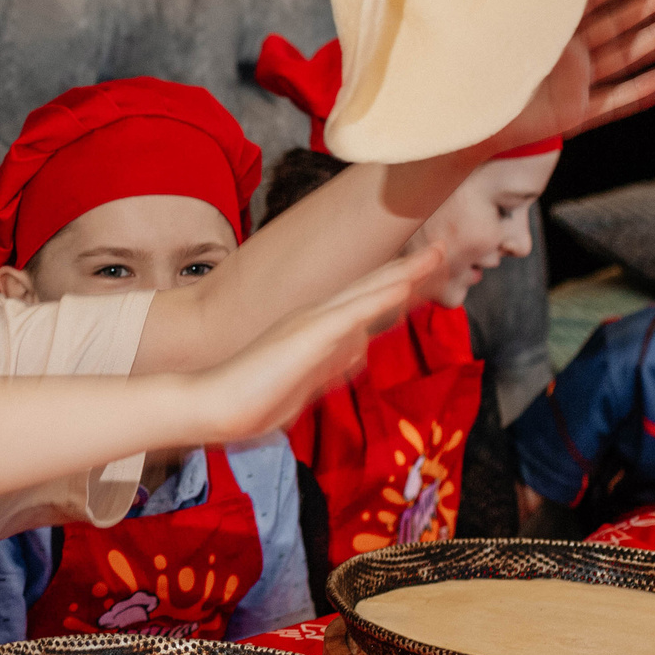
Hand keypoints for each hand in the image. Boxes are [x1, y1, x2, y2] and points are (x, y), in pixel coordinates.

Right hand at [191, 248, 439, 441]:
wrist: (214, 405)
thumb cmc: (250, 399)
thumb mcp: (305, 381)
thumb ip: (332, 363)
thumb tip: (360, 350)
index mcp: (317, 331)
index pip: (365, 304)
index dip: (395, 285)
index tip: (423, 274)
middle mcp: (317, 319)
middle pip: (372, 289)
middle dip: (409, 269)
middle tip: (441, 249)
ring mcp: (313, 324)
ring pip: (368, 292)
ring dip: (404, 273)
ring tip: (436, 254)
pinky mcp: (308, 336)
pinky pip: (352, 312)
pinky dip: (379, 296)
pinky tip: (403, 284)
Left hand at [482, 0, 654, 155]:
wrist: (461, 120)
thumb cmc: (471, 69)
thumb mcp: (499, 28)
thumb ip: (523, 5)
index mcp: (545, 29)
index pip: (588, 0)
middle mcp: (563, 54)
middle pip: (614, 26)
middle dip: (646, 9)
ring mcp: (572, 83)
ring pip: (620, 59)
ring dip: (651, 43)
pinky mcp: (573, 114)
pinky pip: (611, 103)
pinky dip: (635, 94)